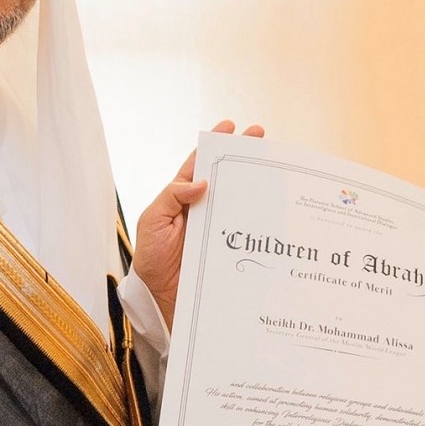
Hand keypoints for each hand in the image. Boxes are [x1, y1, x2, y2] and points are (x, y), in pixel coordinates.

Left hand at [133, 120, 263, 327]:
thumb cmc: (151, 258)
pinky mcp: (227, 245)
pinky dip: (259, 216)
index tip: (230, 128)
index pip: (199, 165)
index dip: (213, 145)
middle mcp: (201, 208)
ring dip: (255, 181)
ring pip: (238, 198)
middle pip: (224, 176)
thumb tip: (201, 181)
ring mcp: (216, 226)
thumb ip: (172, 197)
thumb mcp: (152, 221)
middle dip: (242, 155)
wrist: (160, 297)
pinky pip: (245, 227)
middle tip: (259, 135)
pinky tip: (273, 206)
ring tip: (273, 164)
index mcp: (180, 197)